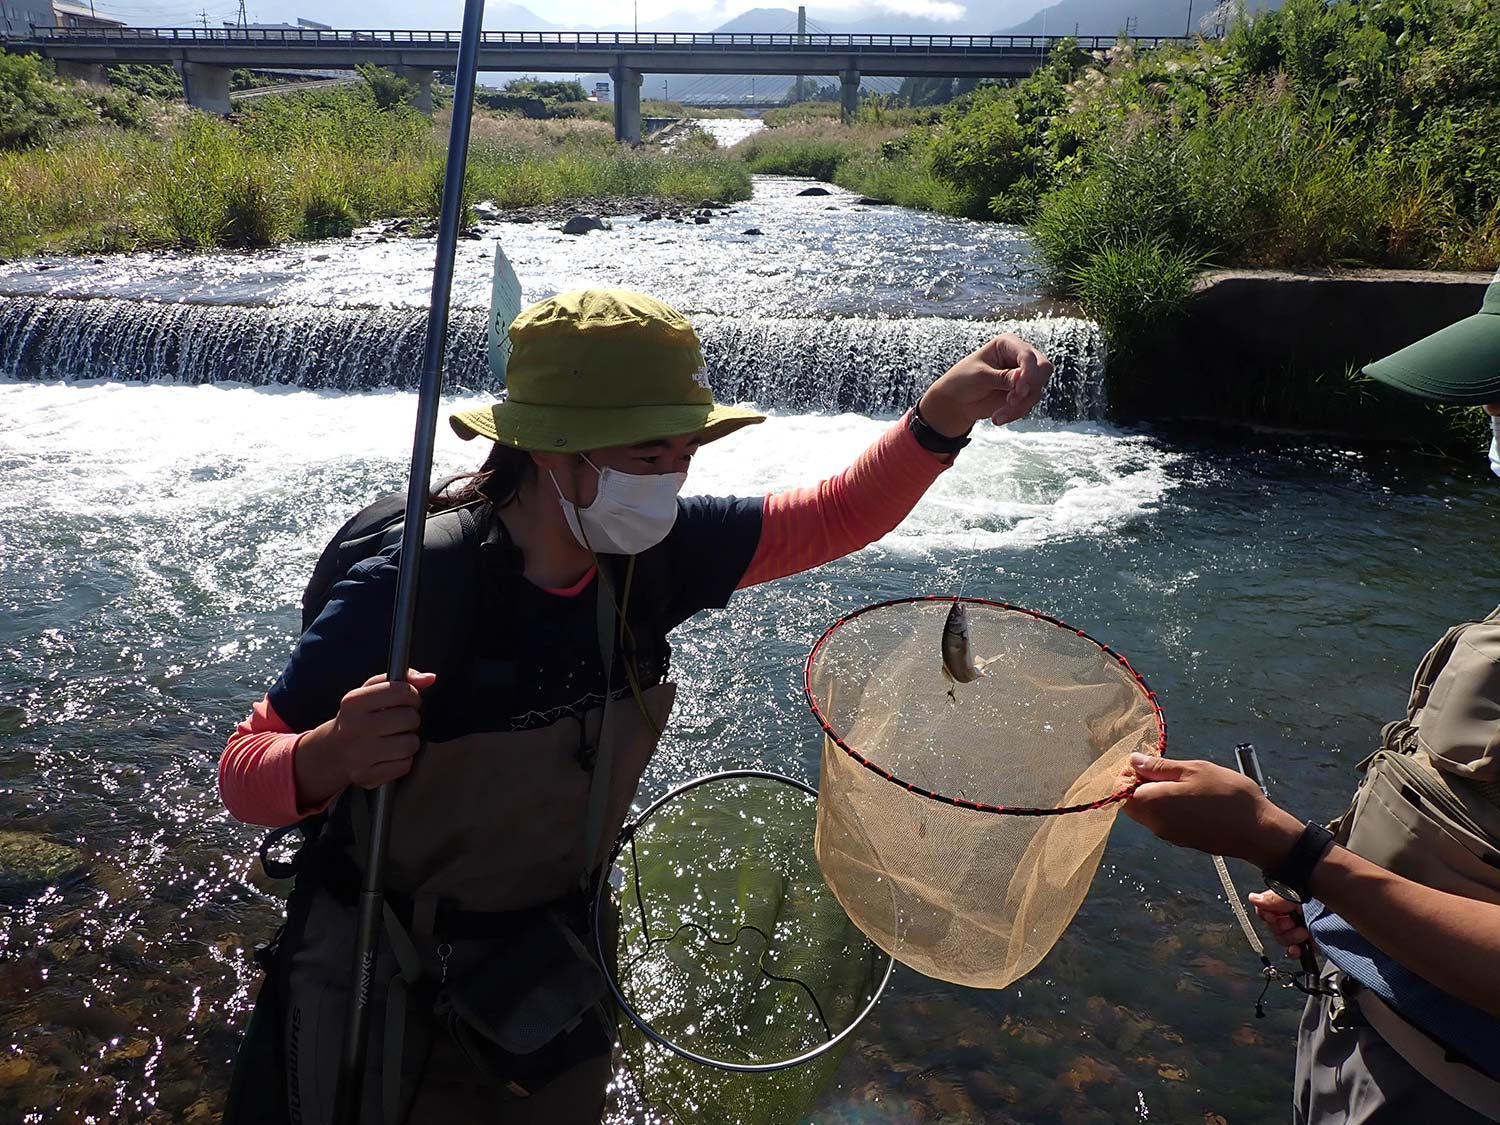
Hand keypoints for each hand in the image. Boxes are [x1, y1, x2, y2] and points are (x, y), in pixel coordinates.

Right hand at [293, 670, 436, 806]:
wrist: (332, 753)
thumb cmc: (357, 719)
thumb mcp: (369, 693)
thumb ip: (400, 680)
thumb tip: (429, 678)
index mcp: (354, 703)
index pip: (400, 692)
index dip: (413, 696)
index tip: (409, 700)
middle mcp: (354, 728)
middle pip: (409, 718)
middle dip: (411, 719)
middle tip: (401, 722)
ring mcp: (360, 754)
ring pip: (410, 744)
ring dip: (409, 740)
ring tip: (396, 738)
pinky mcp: (367, 776)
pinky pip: (405, 765)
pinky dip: (403, 760)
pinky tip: (390, 754)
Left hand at [917, 334, 1054, 436]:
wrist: (956, 402)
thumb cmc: (962, 380)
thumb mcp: (980, 377)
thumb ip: (1002, 377)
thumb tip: (1022, 377)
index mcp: (1007, 344)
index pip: (1028, 354)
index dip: (1028, 372)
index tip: (1019, 390)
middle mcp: (1018, 357)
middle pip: (1043, 369)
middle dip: (1030, 388)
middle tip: (1012, 400)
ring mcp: (1023, 375)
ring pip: (1036, 390)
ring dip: (1019, 406)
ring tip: (997, 415)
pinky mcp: (1022, 392)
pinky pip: (1029, 403)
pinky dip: (1015, 413)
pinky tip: (997, 417)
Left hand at [1122, 754, 1302, 868]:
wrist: (1259, 832)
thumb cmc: (1228, 796)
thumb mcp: (1194, 770)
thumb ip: (1159, 767)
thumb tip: (1133, 761)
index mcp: (1153, 804)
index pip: (1120, 790)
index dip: (1127, 773)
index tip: (1146, 761)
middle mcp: (1155, 824)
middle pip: (1131, 803)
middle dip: (1139, 783)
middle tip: (1164, 768)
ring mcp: (1168, 835)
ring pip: (1147, 812)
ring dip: (1154, 795)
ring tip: (1181, 780)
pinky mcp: (1182, 840)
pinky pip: (1163, 820)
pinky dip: (1167, 806)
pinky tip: (1190, 796)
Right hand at [1249, 889, 1315, 959]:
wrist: (1344, 908)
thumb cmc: (1320, 896)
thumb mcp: (1294, 894)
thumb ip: (1273, 899)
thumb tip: (1253, 899)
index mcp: (1284, 900)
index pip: (1264, 911)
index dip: (1269, 916)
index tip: (1276, 917)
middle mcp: (1290, 913)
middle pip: (1272, 927)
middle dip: (1282, 928)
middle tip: (1293, 924)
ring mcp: (1299, 927)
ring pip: (1282, 939)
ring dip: (1290, 938)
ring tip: (1303, 933)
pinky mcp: (1309, 941)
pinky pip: (1294, 951)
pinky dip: (1295, 951)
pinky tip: (1298, 949)